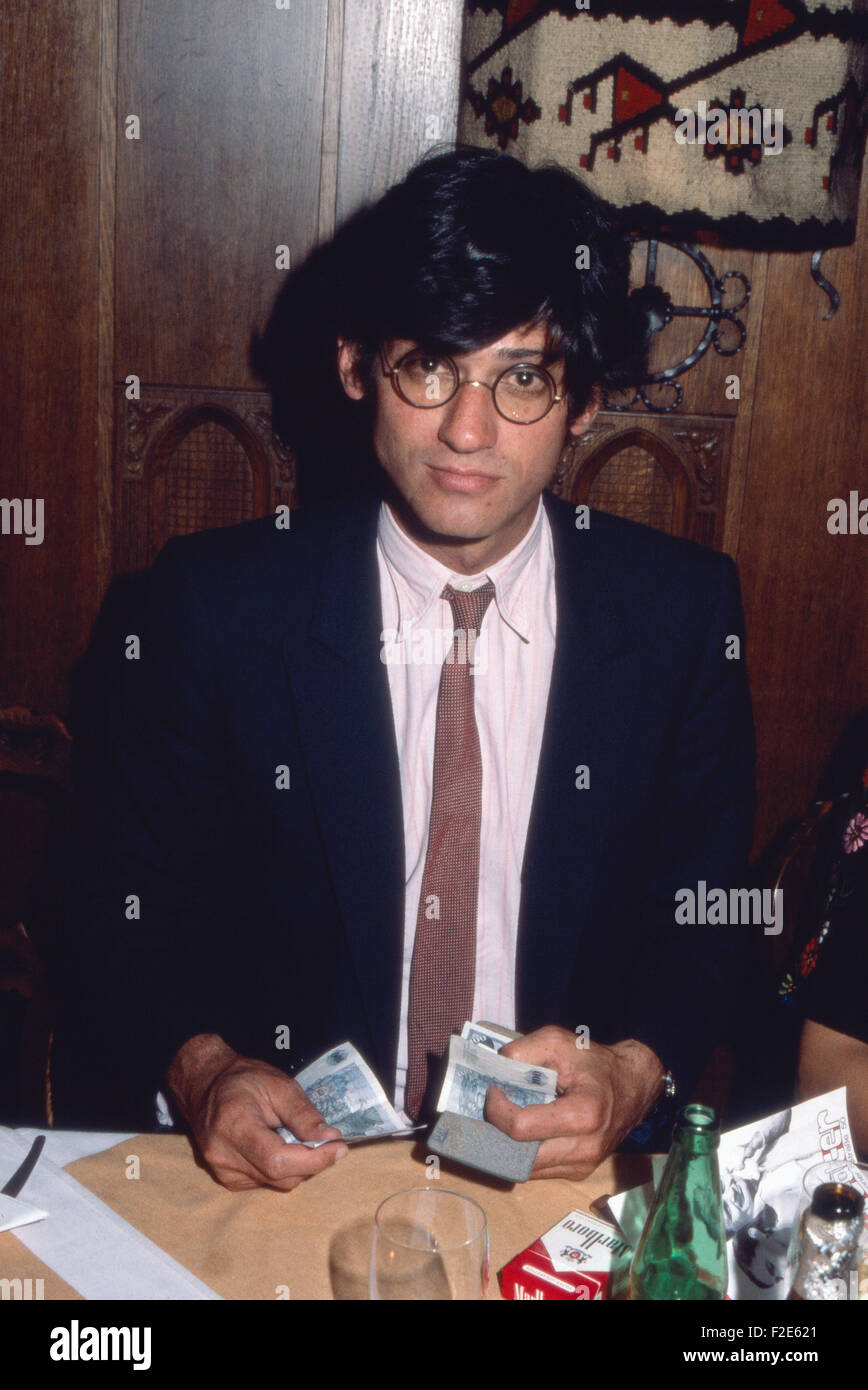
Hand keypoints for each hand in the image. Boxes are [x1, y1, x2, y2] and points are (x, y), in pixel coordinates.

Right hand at [167, 1033, 347, 1190]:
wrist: (205, 1085)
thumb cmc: (242, 1079)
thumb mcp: (278, 1084)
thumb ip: (303, 1113)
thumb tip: (329, 1137)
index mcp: (234, 1125)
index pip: (278, 1160)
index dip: (313, 1160)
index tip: (339, 1148)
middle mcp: (223, 1154)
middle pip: (280, 1175)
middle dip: (311, 1161)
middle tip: (329, 1140)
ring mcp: (221, 1170)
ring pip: (276, 1182)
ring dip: (297, 1165)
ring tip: (297, 1136)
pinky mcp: (226, 1178)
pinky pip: (265, 1182)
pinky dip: (282, 1168)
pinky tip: (279, 1145)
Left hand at [483, 1025, 663, 1180]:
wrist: (631, 1085)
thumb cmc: (594, 1063)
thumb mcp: (558, 1041)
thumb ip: (523, 1050)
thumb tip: (495, 1069)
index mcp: (583, 1115)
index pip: (521, 1128)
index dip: (497, 1110)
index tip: (494, 1090)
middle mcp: (585, 1148)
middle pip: (519, 1154)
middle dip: (498, 1131)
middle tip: (494, 1107)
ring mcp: (583, 1166)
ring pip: (526, 1168)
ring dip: (508, 1146)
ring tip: (506, 1118)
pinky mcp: (579, 1173)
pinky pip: (539, 1170)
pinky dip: (524, 1153)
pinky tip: (524, 1130)